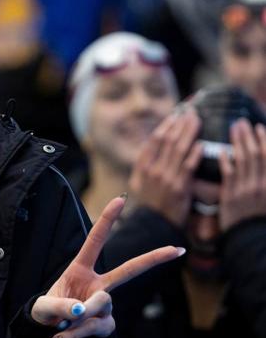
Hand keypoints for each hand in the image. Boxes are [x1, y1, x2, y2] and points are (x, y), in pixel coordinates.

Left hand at [31, 196, 185, 337]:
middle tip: (176, 249)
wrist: (47, 333)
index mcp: (80, 269)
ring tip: (60, 325)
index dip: (107, 221)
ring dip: (79, 317)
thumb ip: (60, 305)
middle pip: (129, 270)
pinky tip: (63, 337)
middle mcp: (97, 284)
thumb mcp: (44, 306)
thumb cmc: (46, 311)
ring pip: (101, 306)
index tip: (120, 199)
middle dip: (153, 259)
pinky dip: (78, 334)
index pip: (95, 241)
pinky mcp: (107, 323)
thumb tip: (80, 310)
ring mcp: (105, 304)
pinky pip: (98, 327)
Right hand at [128, 110, 203, 227]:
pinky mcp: (180, 187)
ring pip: (178, 150)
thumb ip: (143, 165)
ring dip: (188, 133)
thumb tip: (149, 146)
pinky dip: (194, 154)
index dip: (165, 127)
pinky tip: (200, 144)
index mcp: (142, 168)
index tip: (174, 116)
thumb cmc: (148, 204)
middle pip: (167, 141)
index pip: (154, 141)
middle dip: (179, 125)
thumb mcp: (138, 183)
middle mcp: (153, 170)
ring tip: (196, 121)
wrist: (154, 224)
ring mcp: (166, 178)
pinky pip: (188, 167)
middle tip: (189, 113)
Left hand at [218, 119, 265, 231]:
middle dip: (249, 136)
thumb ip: (264, 176)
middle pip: (255, 154)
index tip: (260, 127)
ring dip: (238, 142)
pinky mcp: (231, 196)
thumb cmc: (260, 219)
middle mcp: (261, 183)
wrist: (250, 239)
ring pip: (242, 160)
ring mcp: (246, 189)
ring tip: (233, 128)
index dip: (265, 140)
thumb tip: (261, 159)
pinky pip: (228, 174)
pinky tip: (222, 150)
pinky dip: (226, 160)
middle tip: (242, 121)